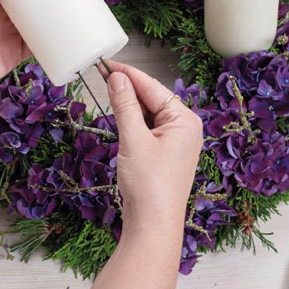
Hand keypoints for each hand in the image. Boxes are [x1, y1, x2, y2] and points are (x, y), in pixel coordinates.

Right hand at [87, 62, 202, 288]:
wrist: (153, 226)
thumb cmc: (148, 184)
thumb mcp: (134, 140)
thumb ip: (125, 106)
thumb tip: (117, 78)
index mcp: (185, 120)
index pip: (153, 88)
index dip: (129, 74)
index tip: (108, 63)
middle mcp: (185, 127)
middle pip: (153, 99)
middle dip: (129, 89)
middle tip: (104, 75)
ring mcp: (176, 141)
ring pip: (150, 114)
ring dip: (130, 105)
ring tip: (109, 91)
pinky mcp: (166, 153)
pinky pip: (149, 128)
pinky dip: (134, 121)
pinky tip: (121, 115)